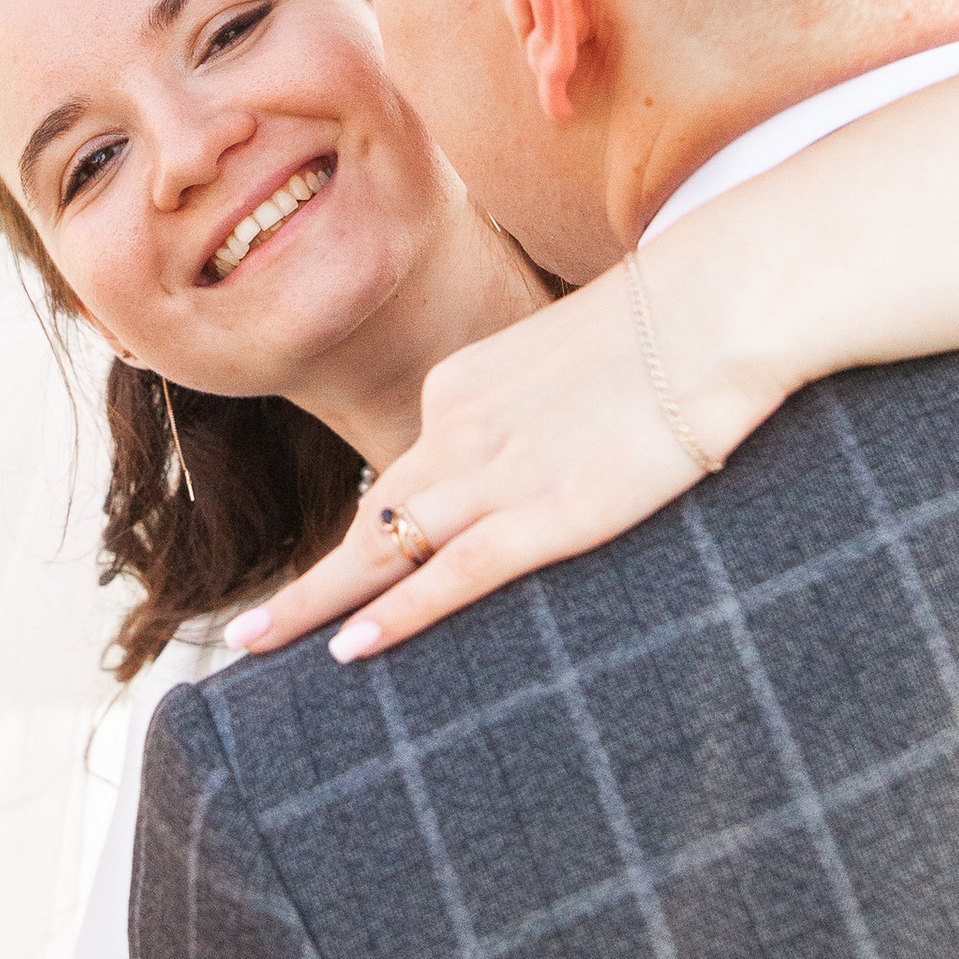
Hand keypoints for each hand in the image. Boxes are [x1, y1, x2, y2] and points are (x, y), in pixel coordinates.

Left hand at [230, 264, 786, 663]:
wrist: (713, 308)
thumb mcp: (573, 360)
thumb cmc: (667, 329)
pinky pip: (452, 576)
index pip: (403, 474)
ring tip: (257, 648)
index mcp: (463, 386)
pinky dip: (397, 616)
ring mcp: (497, 473)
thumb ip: (537, 406)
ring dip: (317, 606)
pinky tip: (350, 650)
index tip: (343, 579)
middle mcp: (459, 428)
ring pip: (384, 550)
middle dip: (305, 586)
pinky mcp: (548, 513)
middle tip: (245, 634)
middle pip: (368, 519)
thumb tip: (547, 440)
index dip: (372, 534)